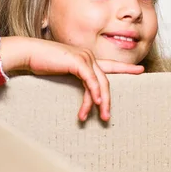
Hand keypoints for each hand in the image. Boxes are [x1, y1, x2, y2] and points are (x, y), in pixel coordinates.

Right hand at [0, 37, 143, 121]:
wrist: (29, 53)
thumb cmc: (42, 63)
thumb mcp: (61, 73)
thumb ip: (73, 79)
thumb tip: (81, 92)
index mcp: (86, 59)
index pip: (110, 65)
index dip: (126, 68)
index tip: (141, 70)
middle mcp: (89, 56)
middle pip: (106, 81)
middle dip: (108, 100)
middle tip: (107, 117)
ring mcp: (84, 58)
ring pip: (100, 83)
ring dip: (100, 103)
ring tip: (100, 117)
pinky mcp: (77, 62)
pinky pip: (90, 81)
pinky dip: (94, 93)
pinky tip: (96, 103)